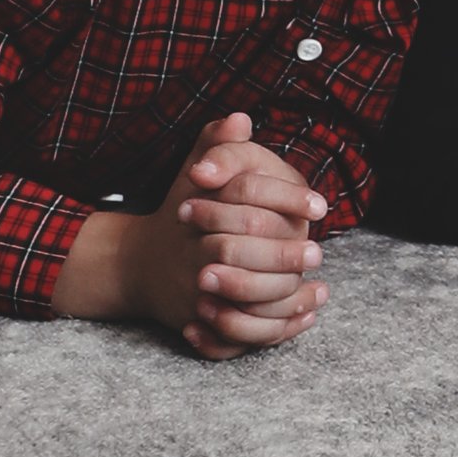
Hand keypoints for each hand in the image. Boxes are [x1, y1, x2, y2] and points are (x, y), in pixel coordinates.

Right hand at [56, 113, 329, 357]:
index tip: (320, 204)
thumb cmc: (179, 215)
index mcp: (197, 219)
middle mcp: (192, 260)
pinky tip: (303, 318)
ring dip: (285, 301)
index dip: (285, 200)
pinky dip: (272, 332)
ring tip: (319, 290)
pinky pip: (238, 338)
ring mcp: (194, 297)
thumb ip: (216, 146)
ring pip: (242, 304)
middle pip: (241, 258)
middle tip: (317, 252)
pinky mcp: (199, 327)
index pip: (244, 205)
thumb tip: (239, 117)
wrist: (138, 266)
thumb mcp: (192, 174)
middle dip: (284, 256)